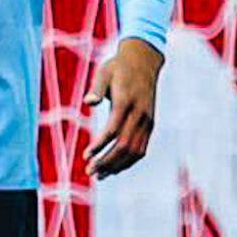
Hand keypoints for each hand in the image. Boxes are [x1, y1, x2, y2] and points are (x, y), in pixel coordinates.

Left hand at [84, 37, 163, 179]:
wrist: (144, 61)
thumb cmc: (118, 67)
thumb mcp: (104, 72)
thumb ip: (97, 88)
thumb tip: (88, 102)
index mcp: (127, 102)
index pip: (113, 130)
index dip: (100, 145)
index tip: (86, 156)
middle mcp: (140, 114)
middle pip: (125, 145)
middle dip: (107, 161)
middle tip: (90, 172)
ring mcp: (147, 121)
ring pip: (135, 150)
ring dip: (117, 165)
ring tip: (100, 175)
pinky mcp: (150, 124)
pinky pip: (141, 148)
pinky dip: (129, 160)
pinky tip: (115, 168)